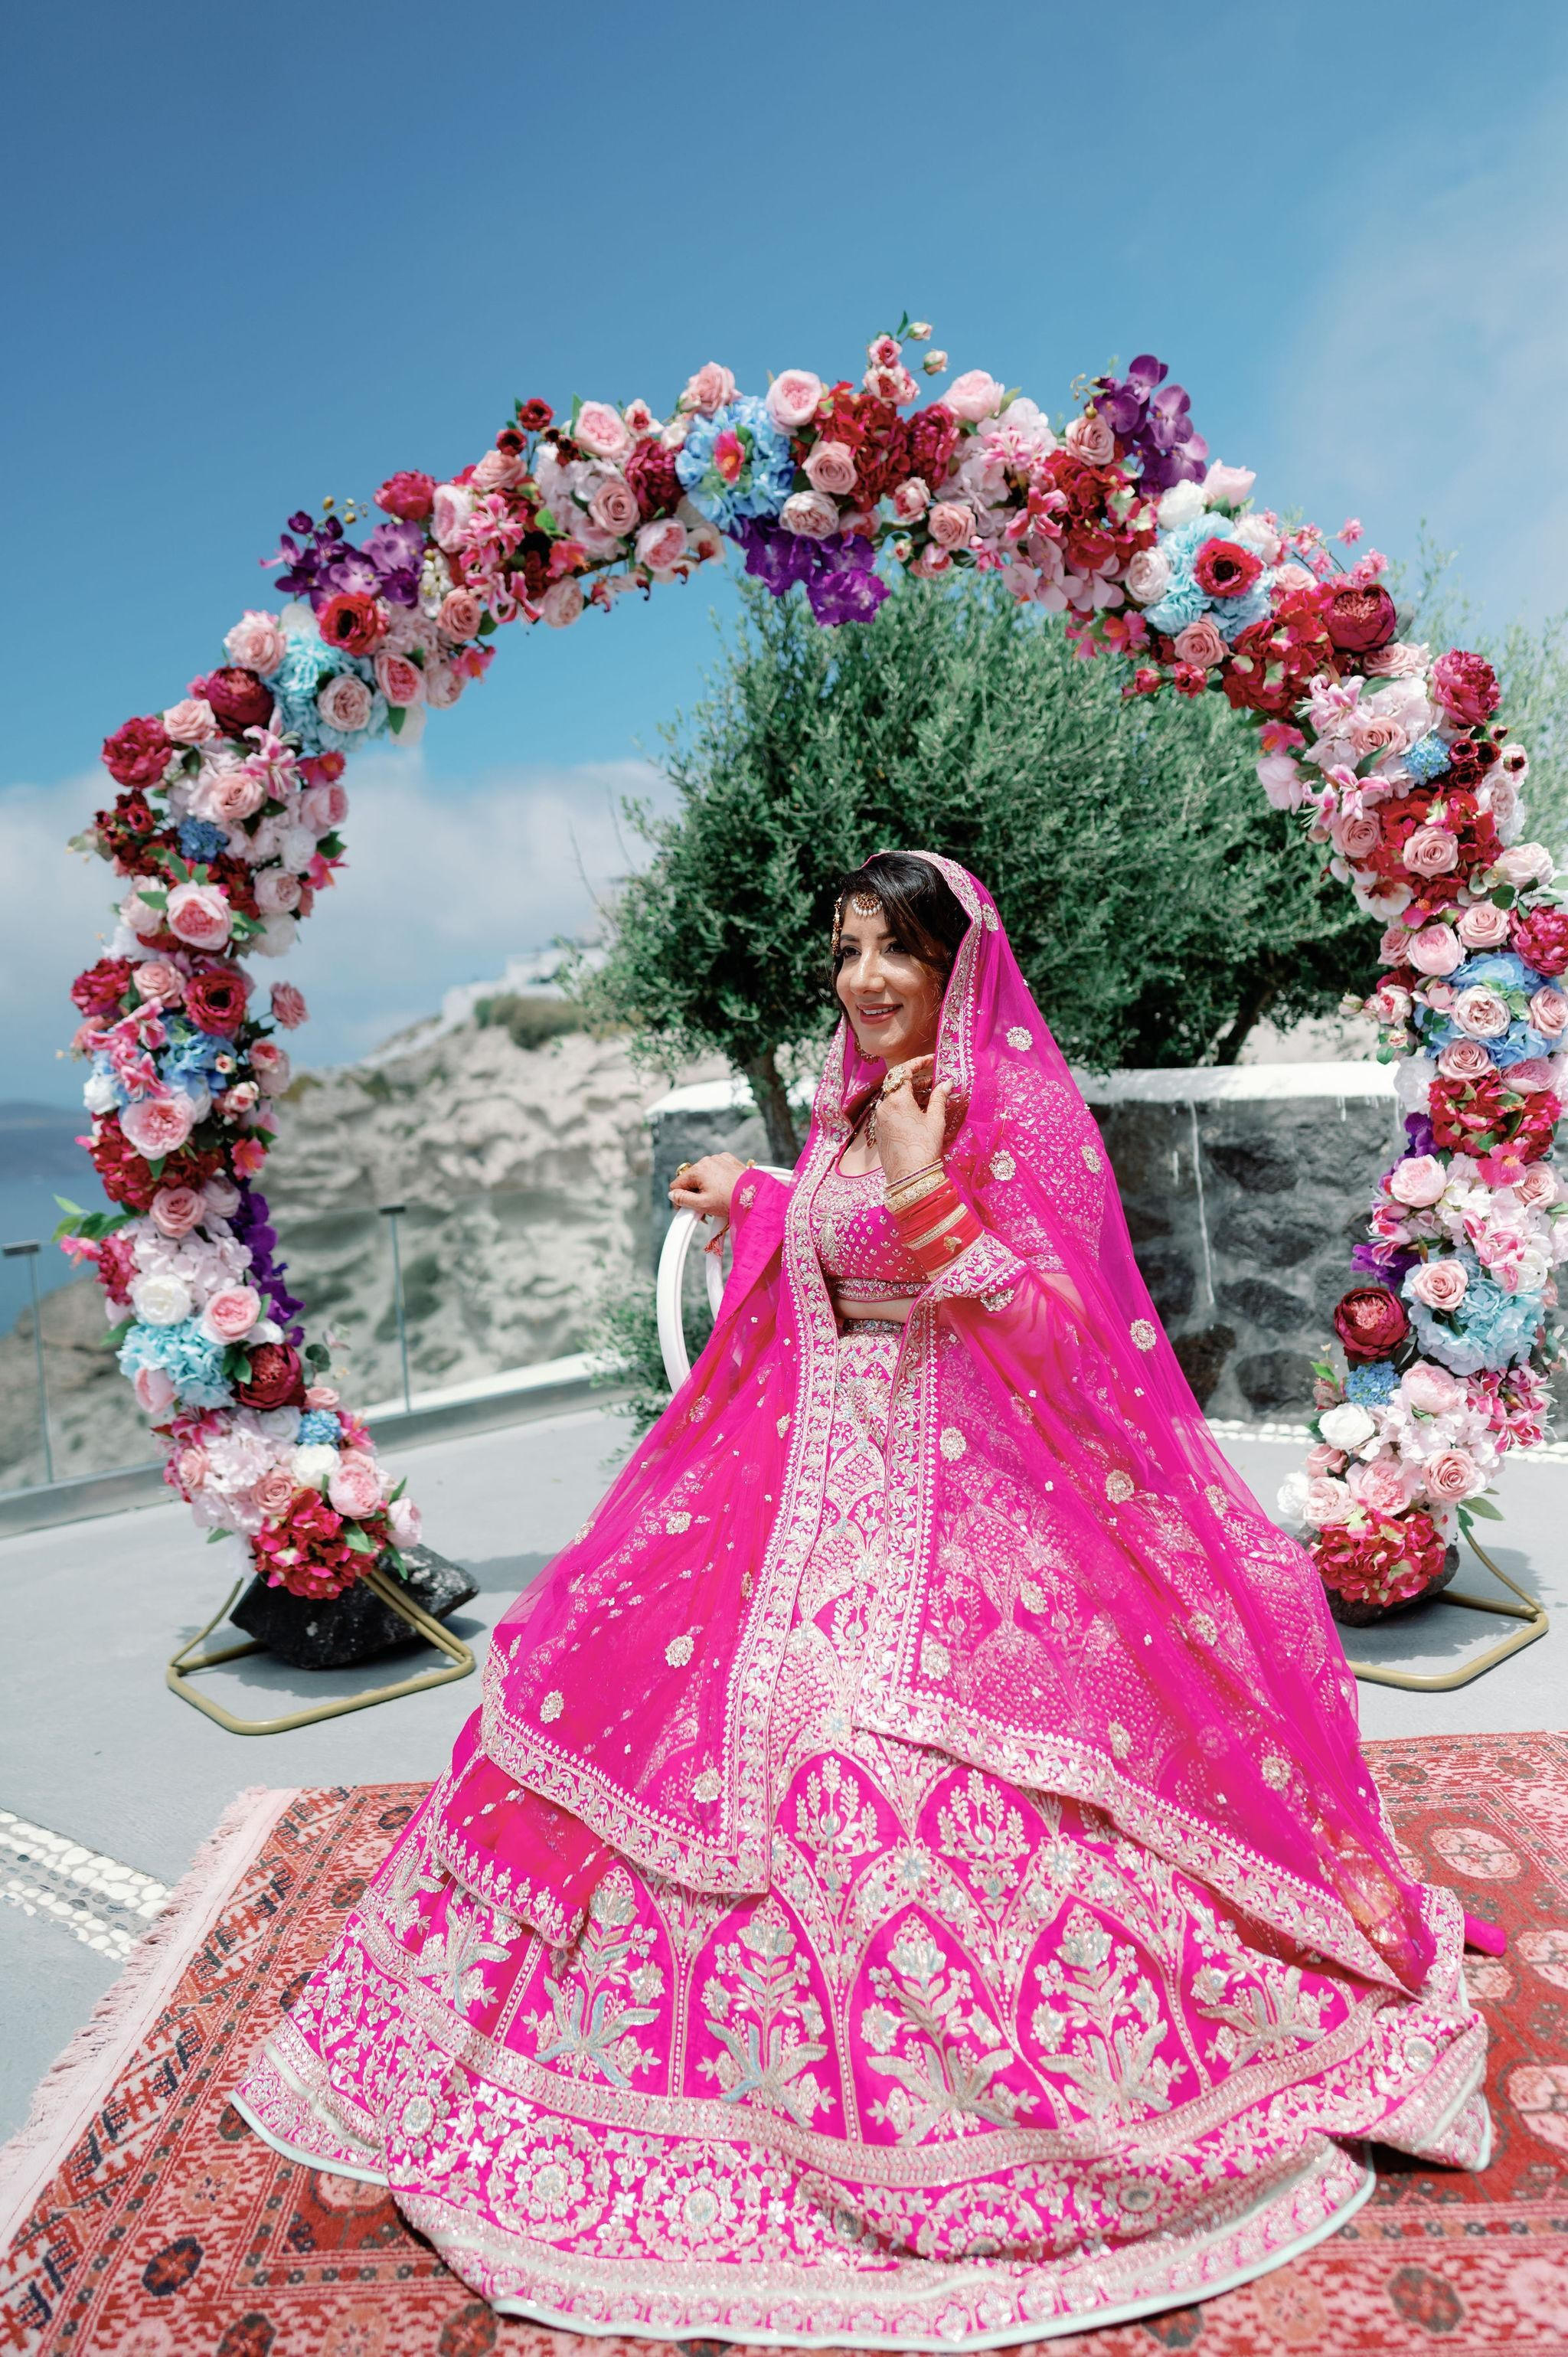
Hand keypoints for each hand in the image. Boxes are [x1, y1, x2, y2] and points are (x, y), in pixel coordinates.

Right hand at [668, 1153, 747, 1223]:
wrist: (755, 1196)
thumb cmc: (729, 1200)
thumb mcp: (702, 1204)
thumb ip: (683, 1199)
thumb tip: (672, 1195)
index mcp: (698, 1170)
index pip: (677, 1184)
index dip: (678, 1199)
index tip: (685, 1209)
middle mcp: (707, 1160)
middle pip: (691, 1180)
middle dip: (694, 1194)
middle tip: (703, 1209)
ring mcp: (719, 1159)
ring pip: (703, 1174)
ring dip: (705, 1187)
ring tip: (716, 1200)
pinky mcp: (729, 1160)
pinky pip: (716, 1169)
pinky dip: (716, 1179)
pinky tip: (723, 1189)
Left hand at [876, 1056, 953, 1185]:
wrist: (909, 1177)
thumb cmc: (924, 1147)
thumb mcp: (936, 1120)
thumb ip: (939, 1098)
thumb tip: (947, 1083)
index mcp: (896, 1099)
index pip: (904, 1071)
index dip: (919, 1062)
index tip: (932, 1060)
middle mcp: (884, 1106)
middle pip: (899, 1084)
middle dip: (918, 1080)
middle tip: (936, 1081)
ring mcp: (880, 1119)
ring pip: (896, 1097)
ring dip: (913, 1094)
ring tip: (933, 1097)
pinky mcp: (881, 1130)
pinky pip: (892, 1110)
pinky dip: (906, 1106)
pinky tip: (921, 1112)